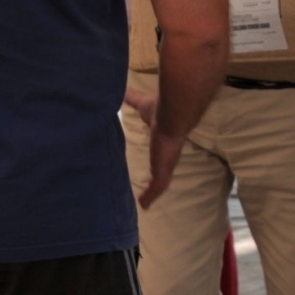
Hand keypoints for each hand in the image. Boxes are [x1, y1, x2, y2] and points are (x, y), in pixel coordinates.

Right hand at [123, 86, 180, 209]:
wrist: (174, 117)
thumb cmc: (160, 111)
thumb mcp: (142, 106)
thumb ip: (132, 99)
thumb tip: (121, 89)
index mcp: (164, 143)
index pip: (161, 155)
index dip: (157, 161)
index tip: (152, 166)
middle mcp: (167, 156)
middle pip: (163, 172)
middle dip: (157, 180)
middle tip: (146, 191)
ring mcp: (166, 166)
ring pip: (160, 183)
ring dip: (152, 192)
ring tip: (143, 202)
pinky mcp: (163, 172)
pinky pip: (156, 189)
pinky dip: (150, 197)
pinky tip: (144, 205)